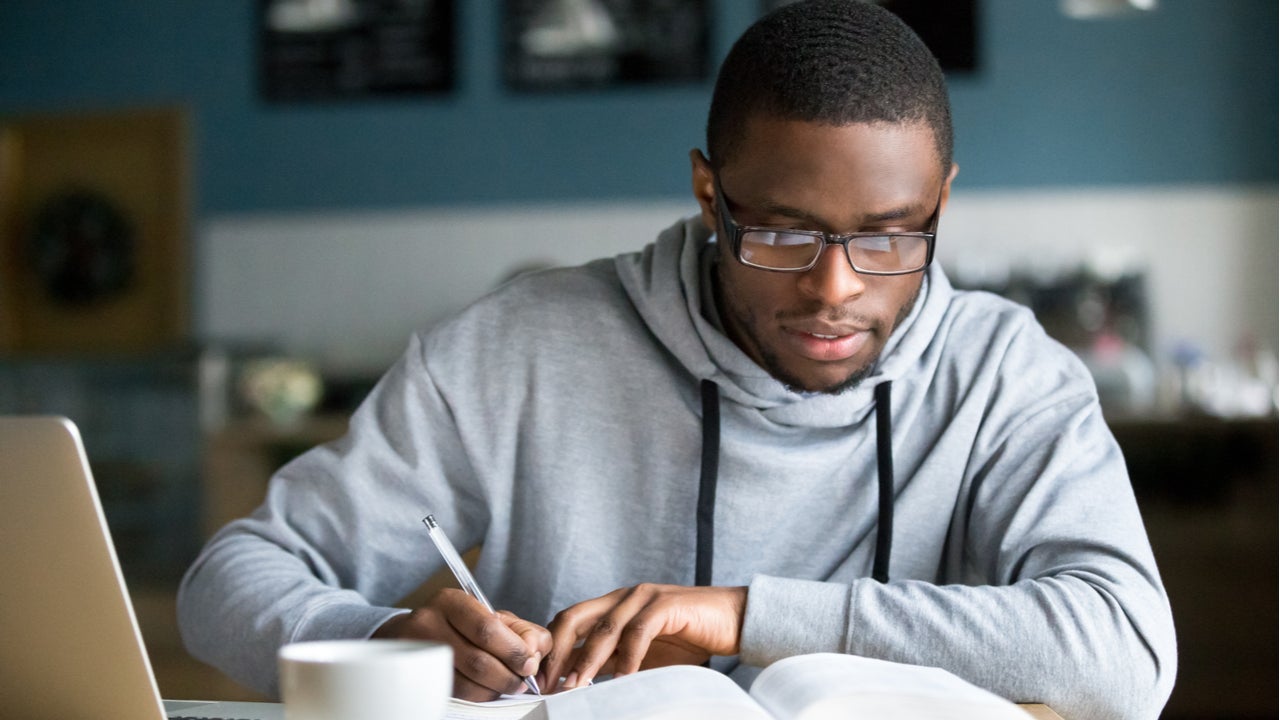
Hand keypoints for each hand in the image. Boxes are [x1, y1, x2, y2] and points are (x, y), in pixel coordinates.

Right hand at [372, 588, 550, 700]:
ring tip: (507, 684)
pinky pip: (455, 694)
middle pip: (477, 660)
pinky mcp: (419, 677)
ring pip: (466, 683)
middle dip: (508, 675)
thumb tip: (535, 652)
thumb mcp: (492, 616)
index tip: (529, 663)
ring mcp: (420, 653)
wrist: (415, 635)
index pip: (487, 629)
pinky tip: (488, 688)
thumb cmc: (462, 625)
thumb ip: (522, 630)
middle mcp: (429, 624)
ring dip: (495, 689)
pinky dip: (479, 695)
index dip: (514, 651)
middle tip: (522, 680)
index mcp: (451, 601)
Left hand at [540, 583, 746, 690]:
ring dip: (587, 660)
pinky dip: (627, 658)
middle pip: (575, 617)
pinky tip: (622, 679)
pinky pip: (639, 632)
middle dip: (557, 652)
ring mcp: (644, 597)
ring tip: (576, 686)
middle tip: (548, 683)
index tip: (540, 680)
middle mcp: (624, 596)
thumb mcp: (641, 653)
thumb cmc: (689, 638)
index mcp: (613, 605)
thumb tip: (576, 679)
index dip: (551, 649)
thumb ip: (612, 660)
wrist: (734, 621)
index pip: (569, 621)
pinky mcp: (667, 605)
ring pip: (604, 628)